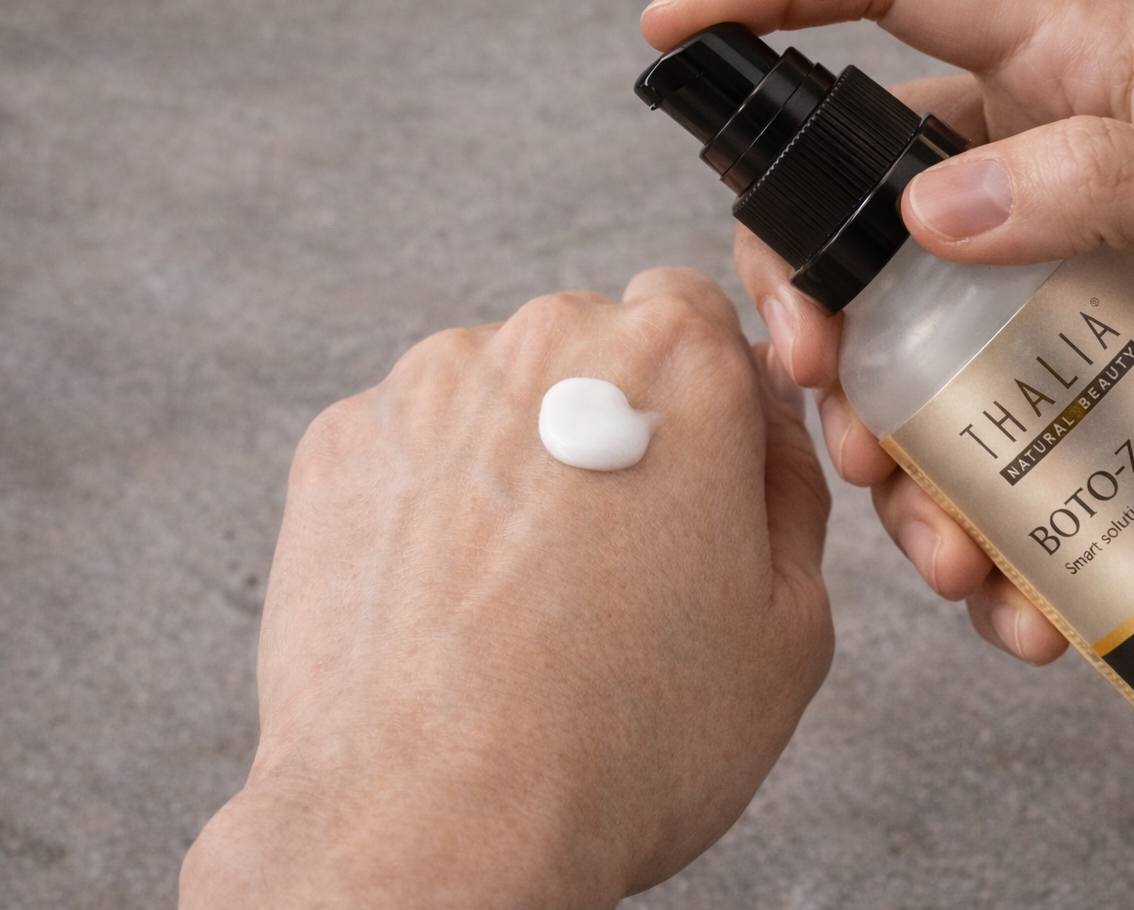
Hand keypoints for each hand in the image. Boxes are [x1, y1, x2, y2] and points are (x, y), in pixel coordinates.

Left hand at [178, 269, 832, 908]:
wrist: (437, 821)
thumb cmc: (622, 737)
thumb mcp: (792, 628)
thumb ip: (791, 495)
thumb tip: (762, 440)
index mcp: (674, 364)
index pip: (698, 312)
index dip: (706, 399)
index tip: (696, 472)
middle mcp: (545, 344)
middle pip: (595, 348)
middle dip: (613, 425)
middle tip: (618, 552)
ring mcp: (429, 387)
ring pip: (499, 393)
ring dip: (519, 457)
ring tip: (523, 590)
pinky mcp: (342, 443)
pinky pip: (412, 443)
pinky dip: (434, 496)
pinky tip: (452, 595)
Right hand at [641, 0, 1133, 663]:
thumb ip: (1115, 181)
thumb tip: (937, 206)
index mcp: (1086, 80)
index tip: (676, 30)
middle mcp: (1050, 182)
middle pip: (862, 213)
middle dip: (815, 304)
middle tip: (826, 388)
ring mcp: (1062, 302)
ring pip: (912, 361)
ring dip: (896, 459)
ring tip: (946, 544)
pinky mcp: (1089, 406)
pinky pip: (989, 462)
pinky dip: (979, 535)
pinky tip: (1013, 596)